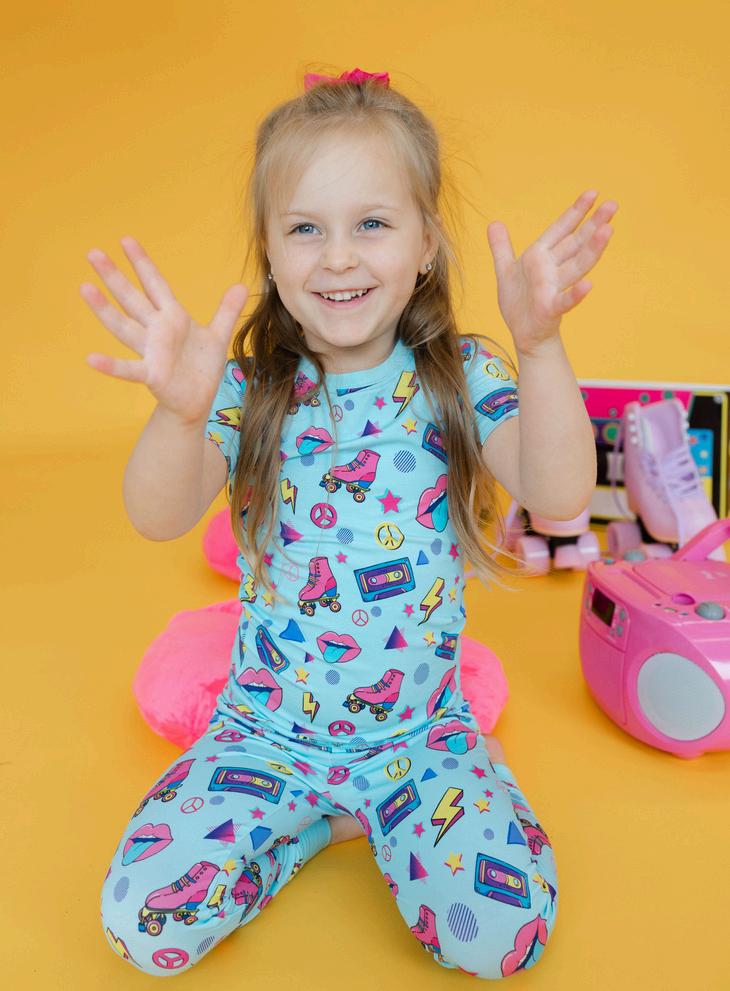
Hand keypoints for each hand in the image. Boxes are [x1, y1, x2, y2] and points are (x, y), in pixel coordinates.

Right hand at [80, 236, 248, 423]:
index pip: (155, 284)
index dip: (142, 263)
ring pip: (124, 327)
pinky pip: (129, 369)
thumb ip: (227, 311)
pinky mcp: (152, 374)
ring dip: (105, 310)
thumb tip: (242, 286)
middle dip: (114, 277)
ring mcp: (151, 352)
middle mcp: (157, 331)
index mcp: (173, 317)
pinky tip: (92, 360)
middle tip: (92, 253)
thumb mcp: (218, 336)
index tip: (125, 240)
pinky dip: (111, 366)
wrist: (197, 401)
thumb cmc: (201, 368)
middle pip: (132, 299)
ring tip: (85, 289)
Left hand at [486, 190, 617, 356]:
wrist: (523, 334)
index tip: (592, 193)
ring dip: (592, 249)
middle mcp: (551, 269)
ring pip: (576, 266)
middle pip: (576, 243)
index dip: (575, 212)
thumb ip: (501, 247)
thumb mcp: (505, 271)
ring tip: (608, 231)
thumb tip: (494, 222)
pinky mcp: (551, 309)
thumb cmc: (519, 303)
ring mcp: (553, 288)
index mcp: (540, 256)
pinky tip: (588, 285)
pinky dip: (576, 294)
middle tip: (613, 205)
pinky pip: (565, 300)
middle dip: (594, 224)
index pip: (560, 230)